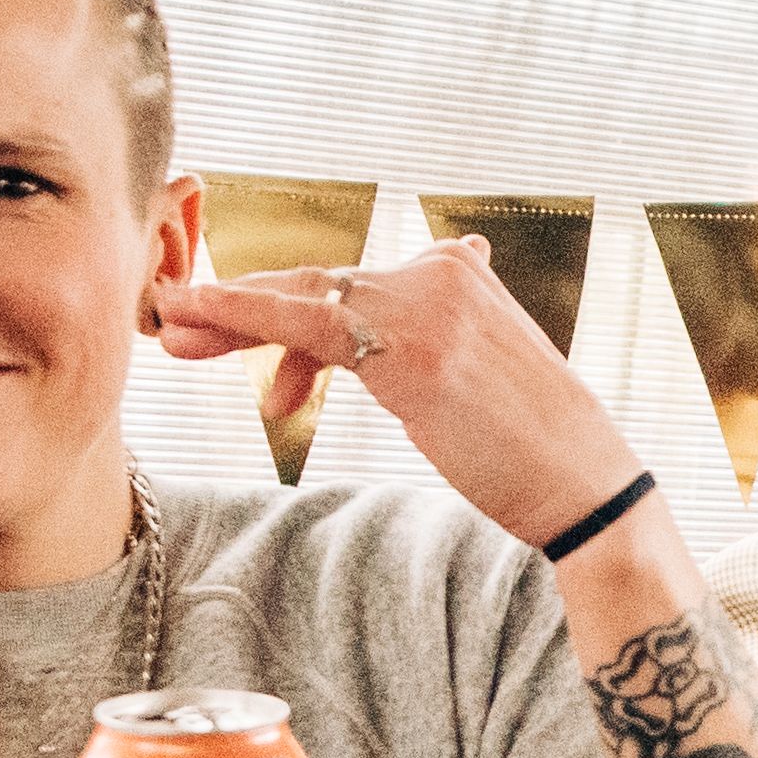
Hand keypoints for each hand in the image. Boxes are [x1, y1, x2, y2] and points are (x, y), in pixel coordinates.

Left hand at [154, 234, 645, 548]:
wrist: (584, 485)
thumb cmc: (532, 449)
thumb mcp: (482, 378)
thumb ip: (436, 343)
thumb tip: (402, 333)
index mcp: (458, 273)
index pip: (351, 285)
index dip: (284, 308)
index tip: (230, 329)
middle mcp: (440, 273)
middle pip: (318, 283)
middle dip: (242, 308)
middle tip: (177, 321)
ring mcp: (426, 305)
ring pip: (302, 297)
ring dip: (227, 314)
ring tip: (174, 333)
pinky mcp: (409, 346)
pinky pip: (305, 320)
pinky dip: (242, 314)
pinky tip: (196, 315)